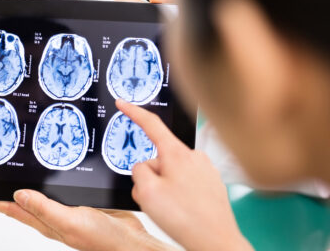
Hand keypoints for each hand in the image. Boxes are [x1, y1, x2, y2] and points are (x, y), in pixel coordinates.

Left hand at [0, 190, 176, 250]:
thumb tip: (18, 194)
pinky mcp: (80, 201)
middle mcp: (52, 215)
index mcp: (45, 222)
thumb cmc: (103, 241)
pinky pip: (59, 189)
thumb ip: (44, 209)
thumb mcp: (69, 222)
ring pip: (40, 192)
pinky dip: (50, 180)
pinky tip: (49, 173)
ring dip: (26, 182)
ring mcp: (66, 208)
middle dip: (4, 190)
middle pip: (21, 200)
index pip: (10, 209)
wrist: (131, 243)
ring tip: (12, 171)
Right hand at [116, 99, 252, 250]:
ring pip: (169, 173)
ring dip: (163, 189)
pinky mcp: (211, 183)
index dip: (133, 112)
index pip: (151, 124)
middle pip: (157, 158)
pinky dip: (177, 195)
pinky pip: (183, 182)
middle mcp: (193, 156)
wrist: (216, 242)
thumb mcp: (147, 193)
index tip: (123, 103)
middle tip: (157, 201)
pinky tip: (184, 210)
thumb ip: (138, 171)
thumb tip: (145, 168)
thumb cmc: (186, 219)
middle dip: (150, 177)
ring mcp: (204, 170)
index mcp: (177, 154)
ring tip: (173, 210)